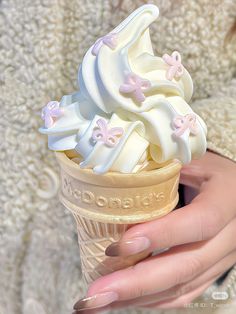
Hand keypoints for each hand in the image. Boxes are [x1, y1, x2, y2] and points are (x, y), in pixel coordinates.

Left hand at [73, 152, 235, 311]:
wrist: (232, 188)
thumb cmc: (206, 168)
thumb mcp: (191, 160)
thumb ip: (162, 171)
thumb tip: (115, 184)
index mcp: (226, 199)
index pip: (199, 221)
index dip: (161, 235)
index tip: (118, 246)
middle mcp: (230, 235)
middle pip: (187, 266)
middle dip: (137, 283)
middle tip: (96, 293)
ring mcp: (223, 258)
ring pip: (183, 287)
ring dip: (138, 298)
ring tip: (98, 301)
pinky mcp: (213, 271)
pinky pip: (186, 294)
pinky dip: (154, 300)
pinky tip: (125, 300)